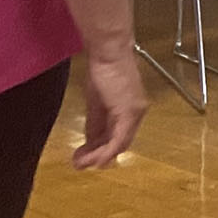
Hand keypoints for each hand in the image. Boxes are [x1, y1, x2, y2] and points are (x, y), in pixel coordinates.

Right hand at [73, 46, 148, 170]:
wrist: (108, 53)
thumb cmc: (102, 70)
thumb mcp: (96, 101)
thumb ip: (95, 122)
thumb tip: (89, 141)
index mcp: (131, 109)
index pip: (119, 134)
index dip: (102, 148)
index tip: (86, 157)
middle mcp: (138, 113)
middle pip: (120, 142)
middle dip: (99, 156)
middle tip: (80, 164)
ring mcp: (135, 113)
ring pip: (119, 144)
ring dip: (99, 156)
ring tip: (81, 164)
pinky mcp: (129, 113)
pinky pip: (118, 139)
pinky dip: (106, 152)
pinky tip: (93, 159)